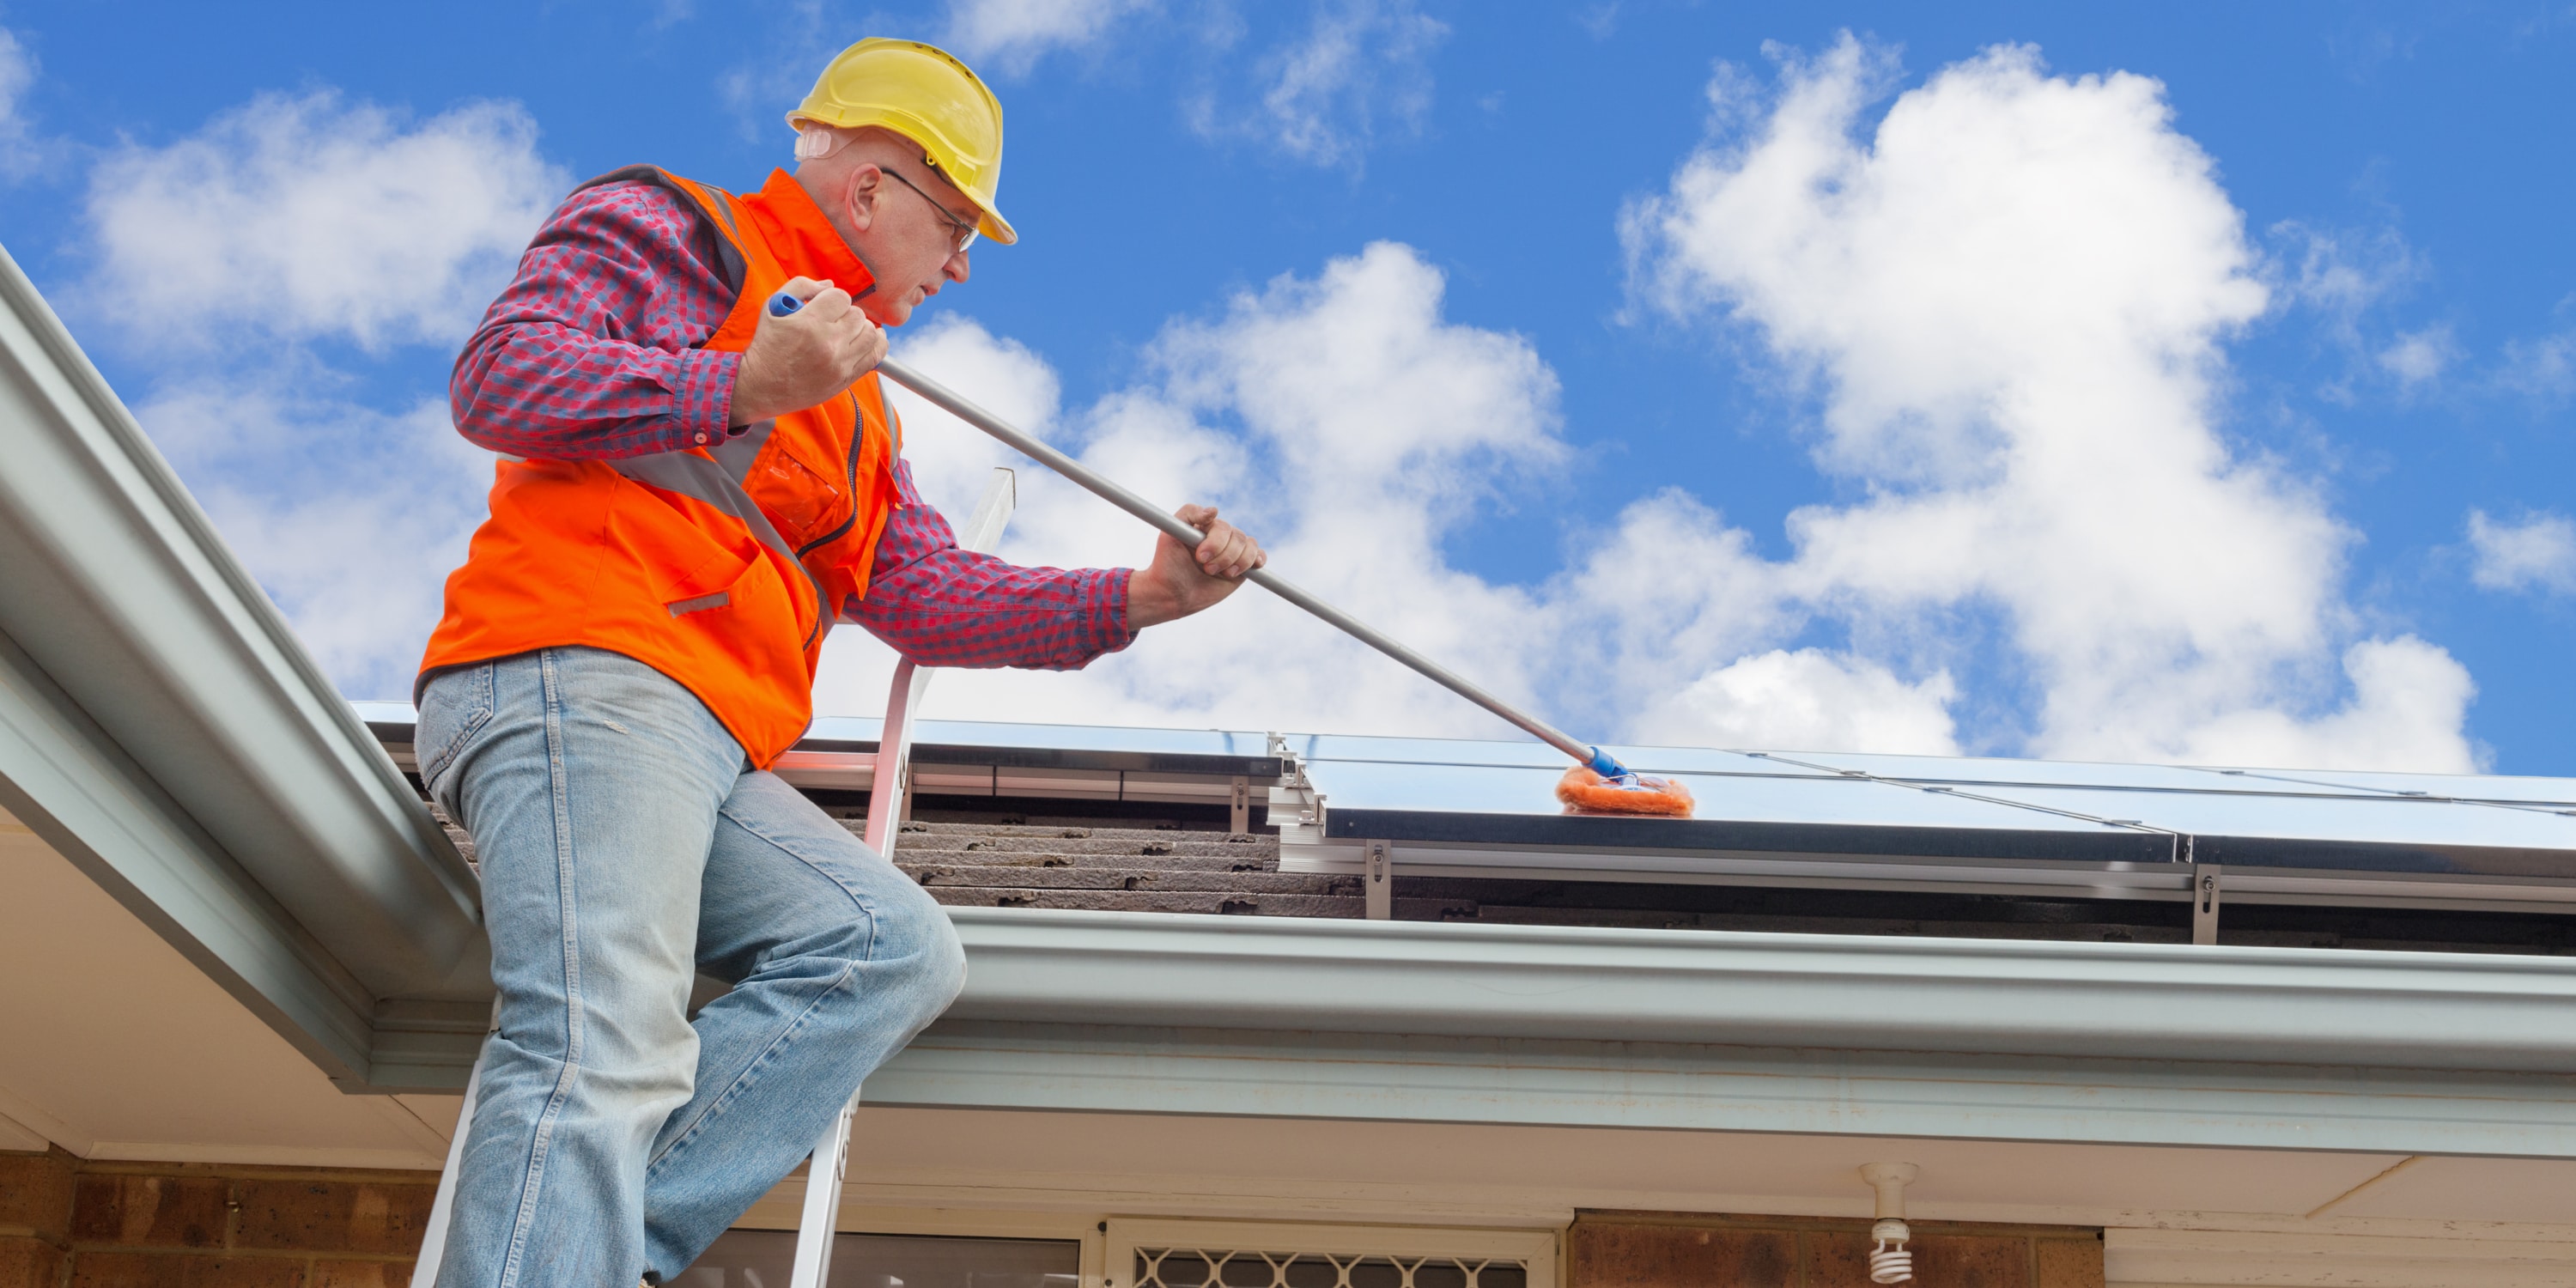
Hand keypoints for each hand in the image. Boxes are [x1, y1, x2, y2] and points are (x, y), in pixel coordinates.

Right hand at [730, 277, 887, 424]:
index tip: (824, 306)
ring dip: (861, 327)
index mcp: (809, 323)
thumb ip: (801, 286)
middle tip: (833, 320)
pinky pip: (876, 357)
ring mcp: (840, 363)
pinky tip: (870, 339)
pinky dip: (877, 344)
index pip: (841, 297)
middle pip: (857, 315)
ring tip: (848, 330)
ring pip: (871, 333)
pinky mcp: (846, 378)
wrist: (761, 386)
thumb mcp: (773, 307)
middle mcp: (828, 343)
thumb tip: (829, 285)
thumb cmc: (767, 345)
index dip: (833, 298)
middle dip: (846, 313)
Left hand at [1126, 505, 1266, 628]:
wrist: (1172, 595)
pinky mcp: (1242, 566)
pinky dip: (1258, 559)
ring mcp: (1232, 550)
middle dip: (1224, 556)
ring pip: (1249, 546)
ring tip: (1219, 573)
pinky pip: (1259, 556)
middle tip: (1206, 569)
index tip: (1200, 557)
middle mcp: (1221, 536)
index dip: (1215, 542)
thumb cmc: (1167, 565)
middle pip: (1237, 537)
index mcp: (1206, 526)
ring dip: (1237, 562)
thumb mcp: (1169, 535)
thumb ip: (1189, 514)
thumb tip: (1215, 511)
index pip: (1221, 526)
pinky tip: (1252, 566)